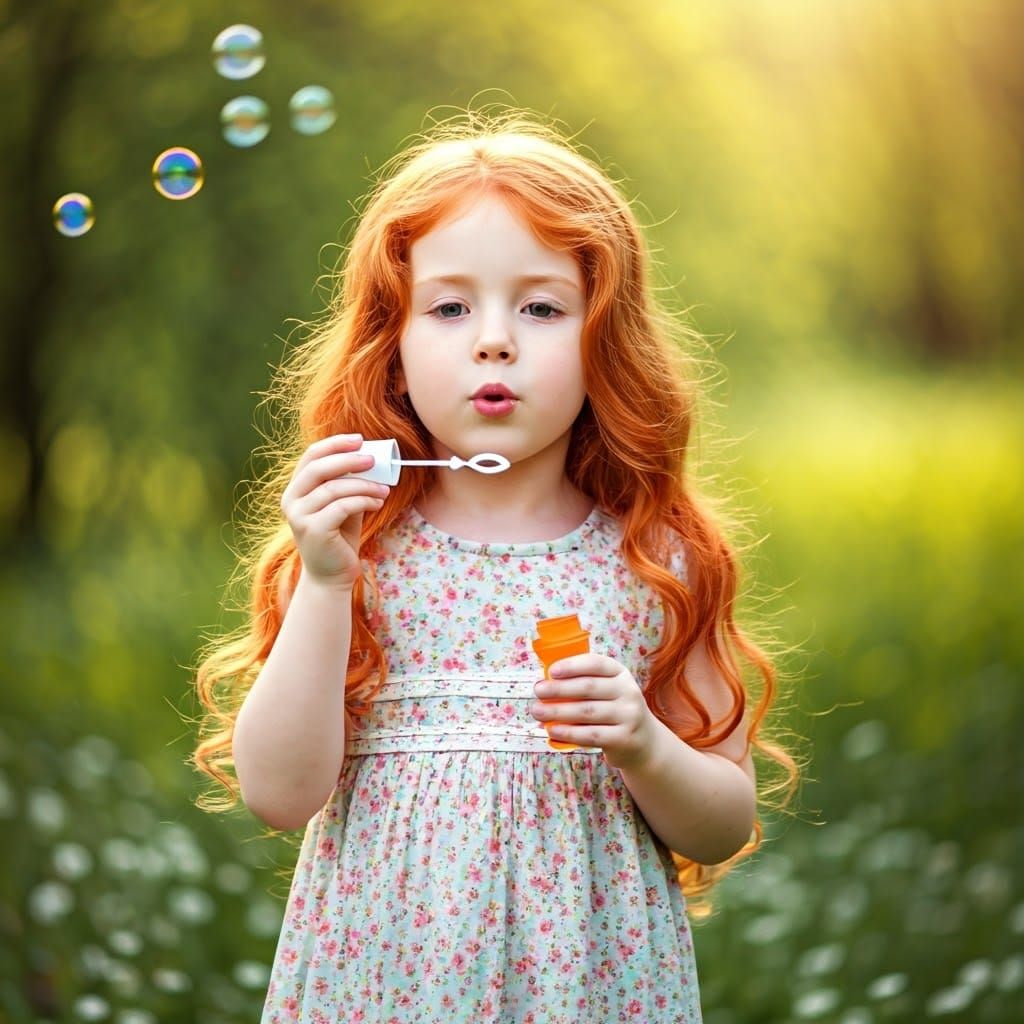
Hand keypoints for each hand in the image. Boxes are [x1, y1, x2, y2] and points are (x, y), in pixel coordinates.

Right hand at [279, 433, 390, 590]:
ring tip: (384, 489)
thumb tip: (369, 457)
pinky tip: (378, 502)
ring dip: (364, 485)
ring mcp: (299, 516)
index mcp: (295, 489)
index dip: (334, 444)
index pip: (310, 456)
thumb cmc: (339, 537)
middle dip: (348, 460)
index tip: (359, 439)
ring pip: (334, 488)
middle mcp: (291, 500)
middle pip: (319, 468)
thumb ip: (347, 483)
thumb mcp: (342, 504)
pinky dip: (364, 500)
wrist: (332, 576)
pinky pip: (342, 506)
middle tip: (373, 460)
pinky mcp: (313, 530)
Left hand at [528, 654, 657, 769]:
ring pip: (587, 712)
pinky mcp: (624, 738)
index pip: (596, 663)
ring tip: (538, 711)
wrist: (643, 741)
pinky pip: (591, 734)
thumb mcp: (608, 690)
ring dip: (558, 711)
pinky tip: (553, 730)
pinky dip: (569, 732)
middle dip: (558, 689)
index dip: (572, 665)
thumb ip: (584, 682)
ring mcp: (629, 715)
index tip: (551, 671)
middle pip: (588, 687)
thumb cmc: (614, 710)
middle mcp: (628, 691)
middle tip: (538, 691)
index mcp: (620, 673)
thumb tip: (546, 681)